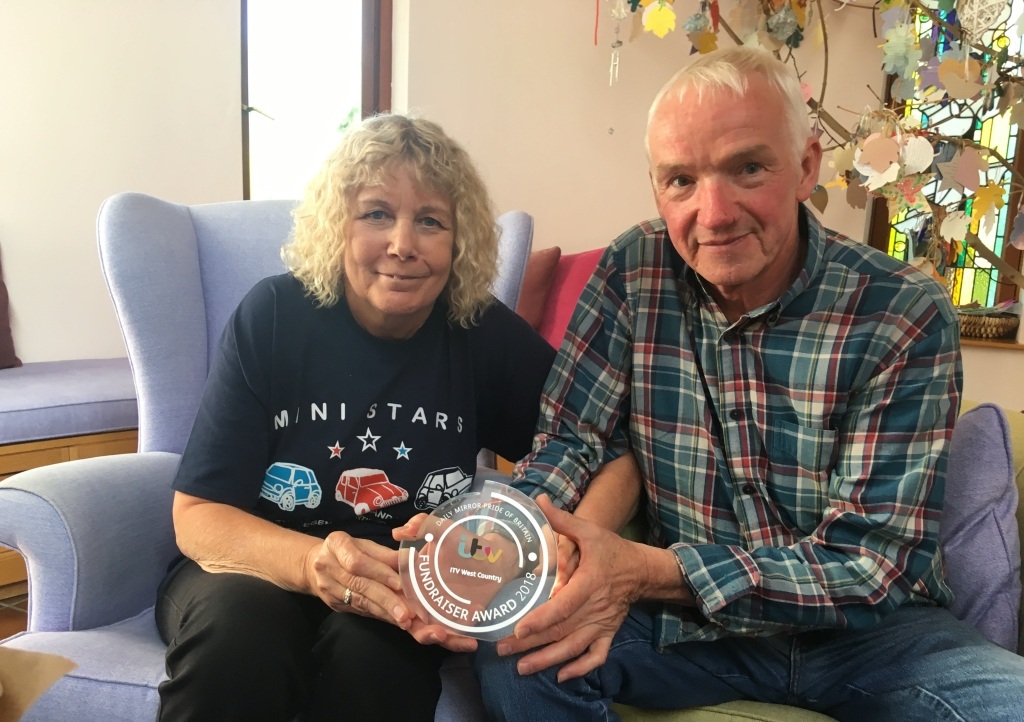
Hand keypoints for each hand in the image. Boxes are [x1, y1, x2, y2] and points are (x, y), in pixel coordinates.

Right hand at [305, 531, 408, 621]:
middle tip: (406, 612)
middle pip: (359, 585)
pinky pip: (360, 610)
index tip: (399, 584)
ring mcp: (329, 588)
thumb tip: (409, 559)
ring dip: (385, 612)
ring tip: (405, 620)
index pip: (358, 562)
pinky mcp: (334, 604)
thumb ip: (385, 554)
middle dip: (386, 599)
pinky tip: (394, 620)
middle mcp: (328, 566)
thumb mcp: (364, 544)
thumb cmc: (347, 550)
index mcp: (336, 544)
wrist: (314, 565)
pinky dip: (380, 615)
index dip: (380, 573)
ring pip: (360, 602)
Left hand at [495, 495, 640, 681]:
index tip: (519, 629)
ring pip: (574, 648)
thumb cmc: (611, 550)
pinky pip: (596, 657)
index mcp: (589, 583)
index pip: (563, 606)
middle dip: (532, 644)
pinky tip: (561, 676)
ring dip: (548, 660)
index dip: (542, 620)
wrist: (641, 570)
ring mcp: (603, 624)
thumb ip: (562, 520)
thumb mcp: (589, 531)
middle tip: (503, 649)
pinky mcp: (608, 634)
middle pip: (562, 631)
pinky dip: (580, 669)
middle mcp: (595, 608)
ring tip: (522, 669)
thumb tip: (539, 501)